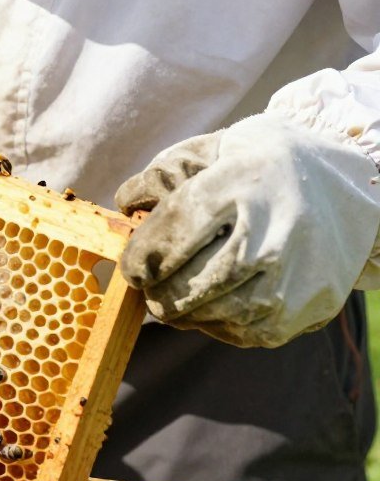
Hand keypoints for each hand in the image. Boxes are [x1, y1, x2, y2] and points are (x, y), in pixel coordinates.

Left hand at [116, 112, 379, 347]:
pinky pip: (238, 333)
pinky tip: (215, 301)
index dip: (140, 258)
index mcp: (243, 184)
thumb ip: (166, 171)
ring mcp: (289, 278)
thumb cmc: (269, 166)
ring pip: (208, 314)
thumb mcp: (221, 148)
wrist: (355, 188)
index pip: (171, 234)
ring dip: (180, 310)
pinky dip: (214, 323)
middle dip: (155, 291)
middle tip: (149, 285)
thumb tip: (126, 204)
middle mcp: (269, 235)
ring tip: (177, 294)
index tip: (132, 266)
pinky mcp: (301, 311)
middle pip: (185, 286)